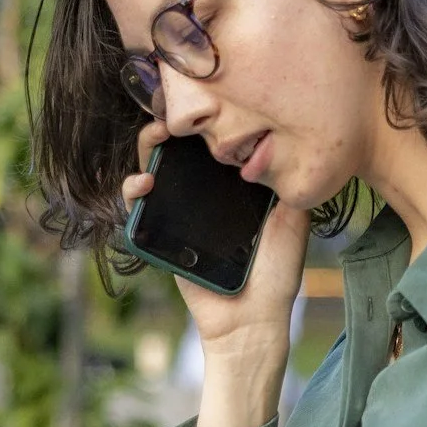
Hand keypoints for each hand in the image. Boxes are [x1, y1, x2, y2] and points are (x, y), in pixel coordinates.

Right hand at [122, 119, 308, 426]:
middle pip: (179, 153)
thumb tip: (284, 149)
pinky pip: (139, 211)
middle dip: (169, 127)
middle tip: (170, 117)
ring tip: (156, 140)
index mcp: (234, 190)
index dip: (203, 125)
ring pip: (154, 173)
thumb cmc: (275, 278)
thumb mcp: (293, 226)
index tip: (202, 103)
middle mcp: (205, 198)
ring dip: (147, 149)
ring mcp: (180, 215)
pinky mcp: (160, 237)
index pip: (213, 147)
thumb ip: (289, 189)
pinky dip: (133, 191)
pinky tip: (143, 185)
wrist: (250, 322)